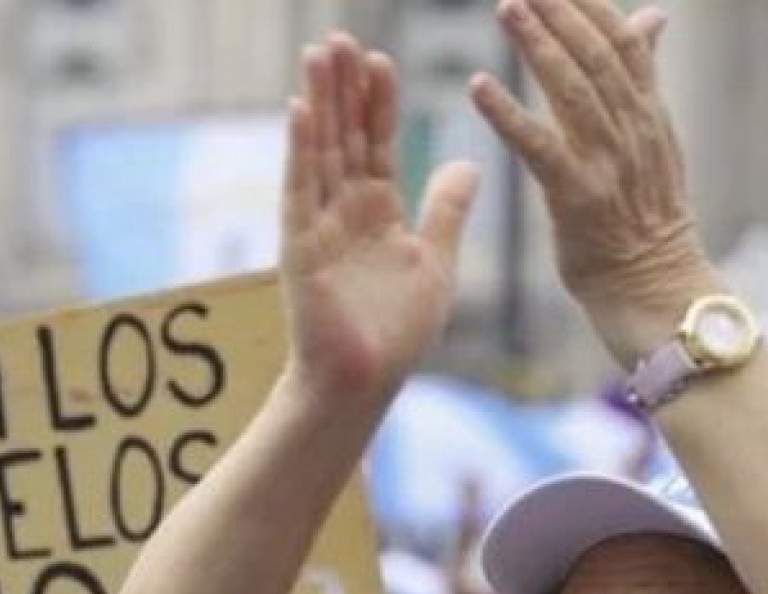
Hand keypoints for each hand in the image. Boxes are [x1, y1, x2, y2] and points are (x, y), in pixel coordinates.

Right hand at [280, 35, 478, 400]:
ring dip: (319, 102)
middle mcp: (344, 209)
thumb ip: (446, 211)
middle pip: (344, 135)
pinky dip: (300, 150)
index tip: (380, 60)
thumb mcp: (435, 262)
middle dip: (343, 88)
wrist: (365, 382)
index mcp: (378, 210)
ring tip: (319, 54)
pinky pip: (300, 190)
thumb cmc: (397, 332)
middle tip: (340, 38)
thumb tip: (468, 162)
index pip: (378, 142)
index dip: (378, 103)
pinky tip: (300, 109)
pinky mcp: (300, 246)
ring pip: (320, 150)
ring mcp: (319, 224)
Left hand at [471, 0, 711, 365]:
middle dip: (560, 11)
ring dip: (536, 46)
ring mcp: (609, 164)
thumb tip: (651, 16)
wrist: (659, 292)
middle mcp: (634, 131)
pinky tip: (477, 87)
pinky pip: (540, 147)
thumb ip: (644, 81)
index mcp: (652, 116)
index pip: (625, 42)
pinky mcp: (578, 197)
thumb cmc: (648, 221)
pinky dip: (508, 114)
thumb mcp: (657, 143)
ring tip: (505, 8)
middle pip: (597, 55)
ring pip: (572, 90)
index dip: (592, 5)